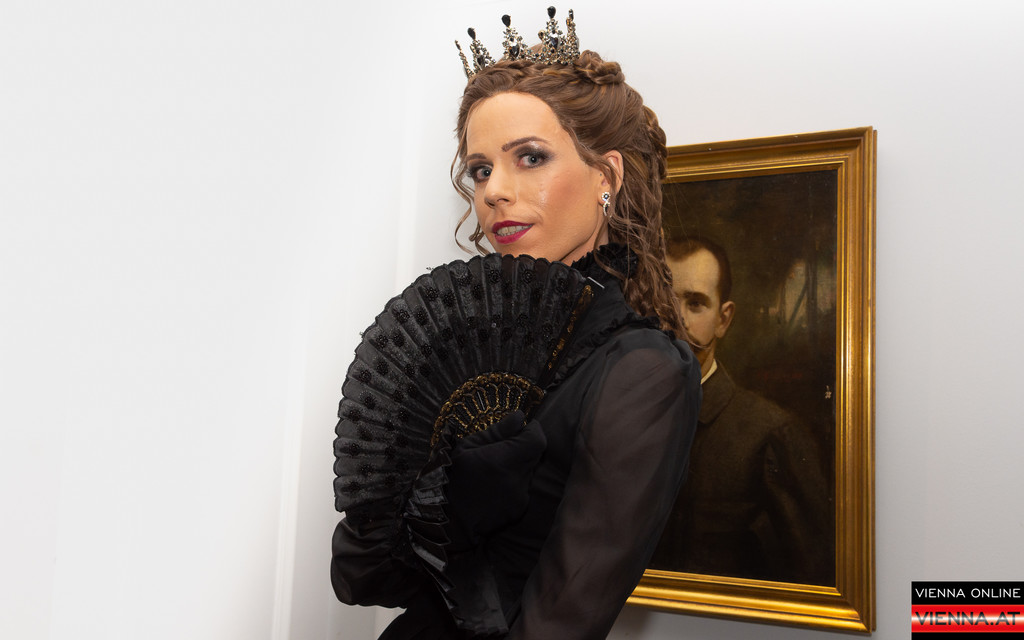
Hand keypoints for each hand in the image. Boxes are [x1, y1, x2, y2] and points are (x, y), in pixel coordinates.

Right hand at [445, 410, 546, 549]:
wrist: (448, 519)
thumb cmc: (451, 478)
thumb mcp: (468, 447)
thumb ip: (497, 432)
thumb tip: (518, 417)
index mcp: (503, 461)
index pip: (536, 440)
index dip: (533, 430)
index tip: (524, 425)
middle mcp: (516, 480)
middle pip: (536, 455)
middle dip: (525, 446)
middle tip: (504, 444)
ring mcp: (519, 497)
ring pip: (529, 471)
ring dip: (518, 465)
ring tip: (494, 468)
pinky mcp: (518, 510)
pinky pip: (523, 488)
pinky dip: (514, 482)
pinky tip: (494, 485)